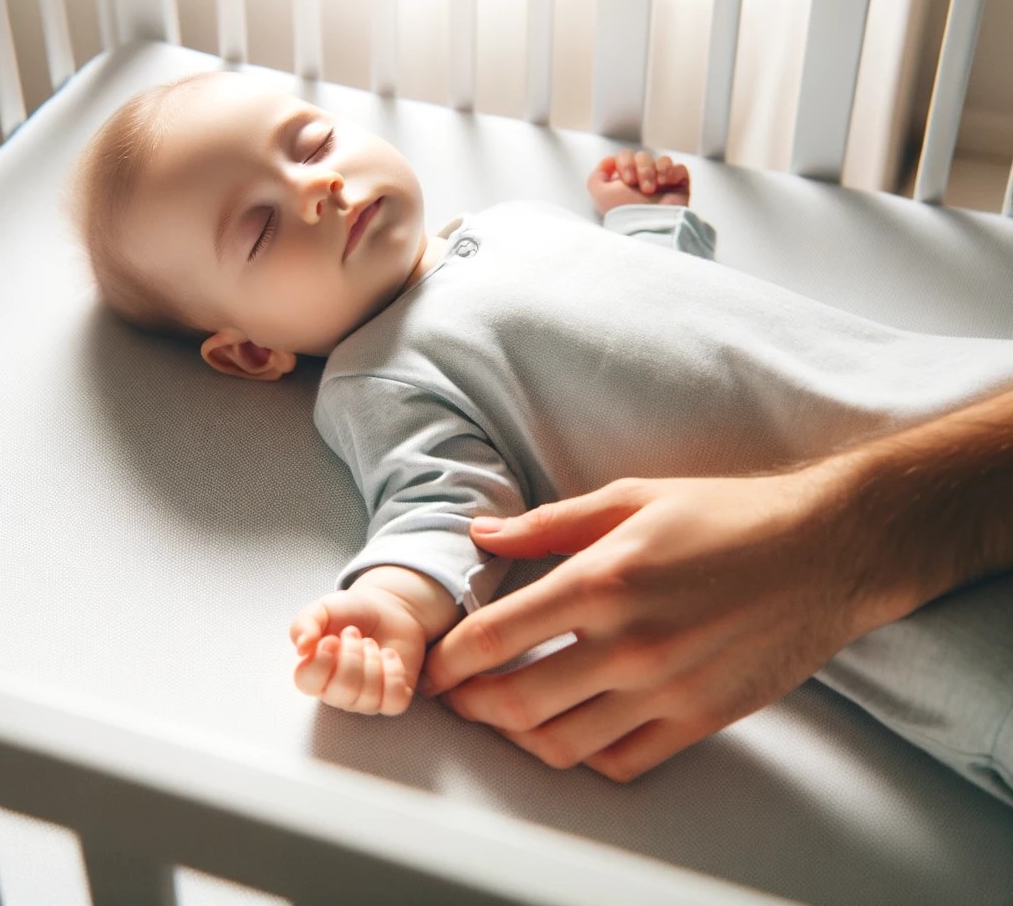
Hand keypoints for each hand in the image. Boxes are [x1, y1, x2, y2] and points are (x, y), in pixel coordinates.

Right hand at [291, 567, 458, 714]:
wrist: (386, 608)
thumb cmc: (350, 613)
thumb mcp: (322, 609)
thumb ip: (304, 624)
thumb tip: (301, 648)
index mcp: (314, 674)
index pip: (308, 682)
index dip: (321, 660)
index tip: (332, 639)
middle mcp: (337, 693)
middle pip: (342, 690)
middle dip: (353, 654)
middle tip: (354, 633)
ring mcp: (365, 699)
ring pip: (369, 696)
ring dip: (373, 659)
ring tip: (371, 643)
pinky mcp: (392, 698)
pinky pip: (395, 700)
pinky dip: (394, 672)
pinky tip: (389, 655)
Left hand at [422, 472, 875, 780]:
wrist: (824, 549)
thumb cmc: (727, 514)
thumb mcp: (632, 496)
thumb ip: (549, 522)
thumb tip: (483, 534)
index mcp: (604, 579)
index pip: (498, 636)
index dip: (452, 659)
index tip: (435, 666)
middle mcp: (630, 643)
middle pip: (518, 702)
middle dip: (471, 705)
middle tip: (457, 696)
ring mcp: (667, 689)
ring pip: (564, 743)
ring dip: (517, 738)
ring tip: (503, 717)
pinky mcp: (701, 718)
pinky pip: (623, 761)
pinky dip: (582, 756)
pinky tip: (570, 730)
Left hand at [587, 148, 689, 214]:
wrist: (647, 225)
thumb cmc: (624, 212)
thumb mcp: (599, 193)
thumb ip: (597, 175)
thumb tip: (610, 161)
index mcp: (626, 181)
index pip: (626, 156)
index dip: (626, 162)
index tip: (627, 180)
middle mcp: (643, 181)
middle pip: (642, 156)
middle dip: (641, 169)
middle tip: (641, 188)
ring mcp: (662, 183)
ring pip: (660, 160)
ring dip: (653, 171)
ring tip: (651, 190)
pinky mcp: (679, 186)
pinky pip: (678, 168)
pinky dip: (670, 171)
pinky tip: (664, 182)